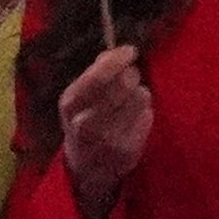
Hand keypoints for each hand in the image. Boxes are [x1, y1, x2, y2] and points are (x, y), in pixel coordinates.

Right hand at [56, 46, 153, 218]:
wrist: (85, 168)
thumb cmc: (85, 122)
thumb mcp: (78, 99)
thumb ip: (94, 75)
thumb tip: (113, 52)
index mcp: (70, 104)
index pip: (96, 77)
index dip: (116, 60)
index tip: (130, 50)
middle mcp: (86, 122)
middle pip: (123, 84)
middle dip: (131, 74)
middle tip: (131, 75)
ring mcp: (108, 138)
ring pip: (140, 97)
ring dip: (140, 93)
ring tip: (129, 100)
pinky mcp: (128, 149)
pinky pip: (148, 115)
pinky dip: (145, 112)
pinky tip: (134, 118)